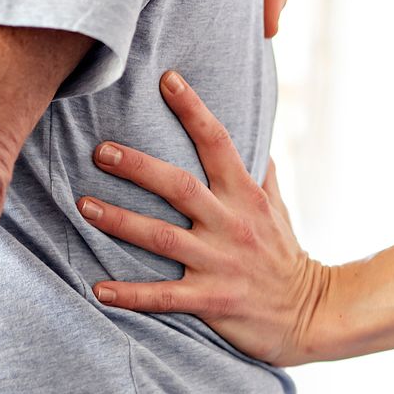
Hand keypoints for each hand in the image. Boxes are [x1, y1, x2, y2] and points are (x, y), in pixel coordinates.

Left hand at [80, 71, 331, 366]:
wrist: (309, 314)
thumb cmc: (285, 256)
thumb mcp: (278, 209)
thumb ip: (261, 174)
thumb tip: (255, 137)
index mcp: (246, 195)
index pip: (218, 142)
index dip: (192, 109)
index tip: (166, 80)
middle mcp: (232, 224)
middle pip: (178, 186)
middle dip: (137, 167)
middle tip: (99, 151)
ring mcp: (220, 262)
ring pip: (162, 238)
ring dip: (120, 221)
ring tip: (84, 206)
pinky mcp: (212, 300)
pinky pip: (163, 297)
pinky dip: (130, 294)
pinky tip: (98, 289)